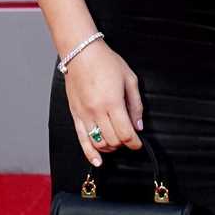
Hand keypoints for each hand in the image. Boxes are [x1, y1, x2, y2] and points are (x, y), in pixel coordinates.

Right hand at [63, 40, 143, 166]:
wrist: (81, 53)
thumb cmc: (106, 62)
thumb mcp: (129, 79)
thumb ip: (136, 105)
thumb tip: (139, 126)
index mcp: (112, 102)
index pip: (125, 133)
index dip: (135, 143)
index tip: (139, 143)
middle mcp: (97, 111)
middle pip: (113, 140)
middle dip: (124, 144)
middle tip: (129, 139)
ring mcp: (84, 114)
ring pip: (98, 143)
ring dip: (110, 148)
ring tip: (116, 143)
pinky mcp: (75, 115)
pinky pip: (82, 139)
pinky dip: (90, 153)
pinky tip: (97, 162)